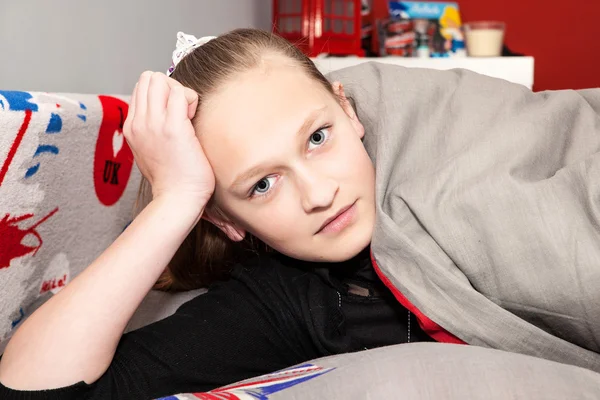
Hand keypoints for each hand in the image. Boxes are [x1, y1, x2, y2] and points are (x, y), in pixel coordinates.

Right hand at [124, 71, 214, 204]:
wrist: (177, 199)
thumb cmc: (172, 179)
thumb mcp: (149, 151)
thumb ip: (150, 131)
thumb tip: (160, 115)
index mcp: (131, 127)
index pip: (142, 88)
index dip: (162, 94)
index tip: (174, 114)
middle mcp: (138, 122)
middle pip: (149, 78)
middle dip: (170, 87)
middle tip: (182, 111)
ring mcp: (153, 124)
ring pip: (161, 80)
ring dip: (180, 92)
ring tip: (187, 115)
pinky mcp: (173, 127)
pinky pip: (180, 92)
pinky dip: (191, 99)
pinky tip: (193, 119)